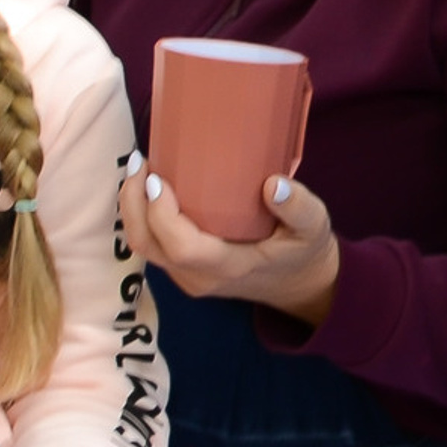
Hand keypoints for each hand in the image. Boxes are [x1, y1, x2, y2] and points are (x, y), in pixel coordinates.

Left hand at [121, 158, 341, 327]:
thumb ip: (298, 207)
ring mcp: (187, 277)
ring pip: (143, 245)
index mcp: (229, 268)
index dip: (162, 215)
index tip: (158, 179)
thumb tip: (273, 184)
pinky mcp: (183, 268)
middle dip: (134, 203)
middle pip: (148, 245)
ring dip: (133, 207)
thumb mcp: (313, 227)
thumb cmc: (303, 251)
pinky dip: (142, 214)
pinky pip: (151, 243)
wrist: (298, 284)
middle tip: (141, 162)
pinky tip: (150, 185)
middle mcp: (199, 277)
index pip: (182, 247)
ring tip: (141, 167)